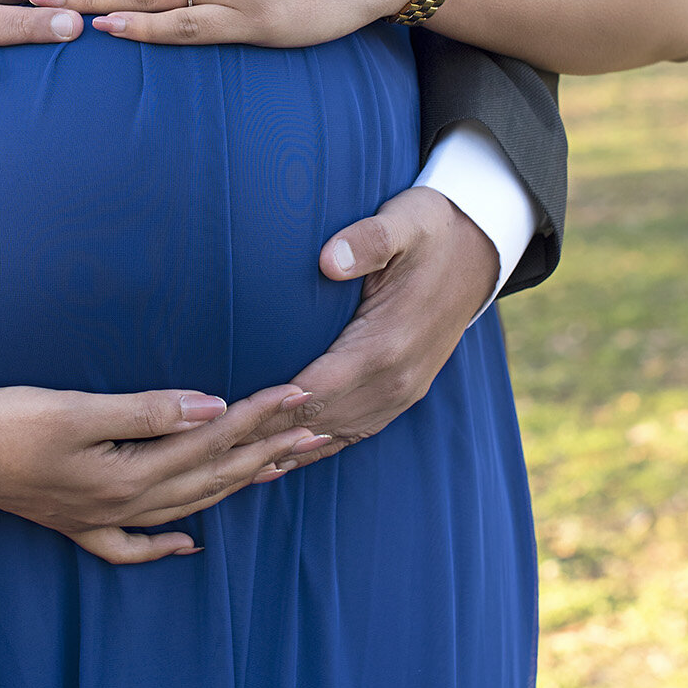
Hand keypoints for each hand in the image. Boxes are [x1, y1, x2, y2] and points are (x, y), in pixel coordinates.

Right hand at [0, 381, 328, 564]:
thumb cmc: (6, 422)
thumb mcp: (77, 408)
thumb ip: (147, 410)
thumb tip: (210, 406)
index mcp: (129, 473)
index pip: (211, 439)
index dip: (258, 414)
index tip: (302, 392)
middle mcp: (123, 503)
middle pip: (211, 475)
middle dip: (265, 450)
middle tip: (316, 430)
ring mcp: (101, 517)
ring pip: (186, 505)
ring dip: (234, 486)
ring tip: (278, 469)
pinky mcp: (77, 520)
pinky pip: (134, 543)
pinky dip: (166, 544)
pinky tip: (190, 543)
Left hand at [244, 185, 497, 468]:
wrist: (478, 250)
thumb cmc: (431, 230)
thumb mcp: (404, 221)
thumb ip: (368, 240)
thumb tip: (329, 261)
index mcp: (387, 345)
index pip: (314, 390)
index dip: (268, 408)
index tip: (223, 418)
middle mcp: (395, 381)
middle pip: (317, 422)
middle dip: (264, 437)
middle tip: (209, 448)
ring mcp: (402, 393)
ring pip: (333, 437)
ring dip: (284, 452)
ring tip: (230, 467)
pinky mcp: (403, 394)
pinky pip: (355, 433)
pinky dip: (315, 451)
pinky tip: (279, 463)